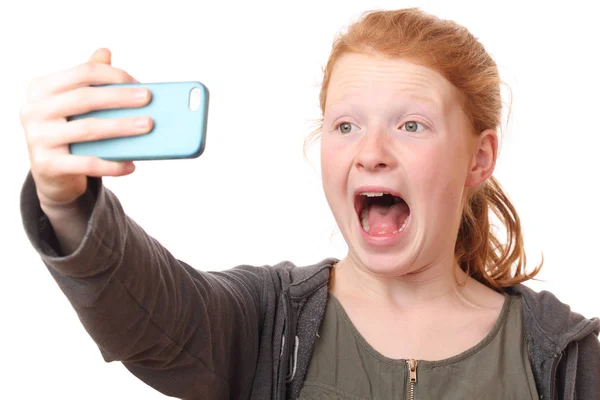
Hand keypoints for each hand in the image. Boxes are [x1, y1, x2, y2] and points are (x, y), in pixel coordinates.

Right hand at [20, 48, 152, 209]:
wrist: (50, 172)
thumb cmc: (67, 129)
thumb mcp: (72, 103)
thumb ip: (87, 78)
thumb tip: (106, 52)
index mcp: (41, 88)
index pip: (83, 72)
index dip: (114, 76)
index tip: (140, 84)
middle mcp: (34, 110)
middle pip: (85, 98)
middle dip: (121, 98)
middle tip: (149, 100)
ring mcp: (38, 138)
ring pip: (88, 129)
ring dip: (122, 127)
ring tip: (147, 127)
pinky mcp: (46, 165)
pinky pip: (86, 163)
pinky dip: (112, 165)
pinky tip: (132, 165)